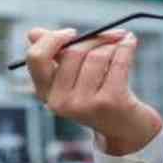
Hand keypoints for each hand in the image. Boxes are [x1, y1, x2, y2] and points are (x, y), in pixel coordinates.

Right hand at [25, 27, 162, 154]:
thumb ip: (54, 55)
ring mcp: (85, 104)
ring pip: (98, 55)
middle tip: (109, 35)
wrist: (126, 130)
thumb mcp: (72, 79)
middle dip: (94, 39)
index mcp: (46, 93)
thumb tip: (33, 33)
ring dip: (113, 45)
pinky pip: (118, 61)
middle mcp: (60, 102)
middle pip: (73, 52)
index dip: (53, 39)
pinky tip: (130, 43)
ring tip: (120, 47)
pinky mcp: (110, 102)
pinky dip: (126, 47)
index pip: (36, 58)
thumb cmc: (98, 97)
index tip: (72, 33)